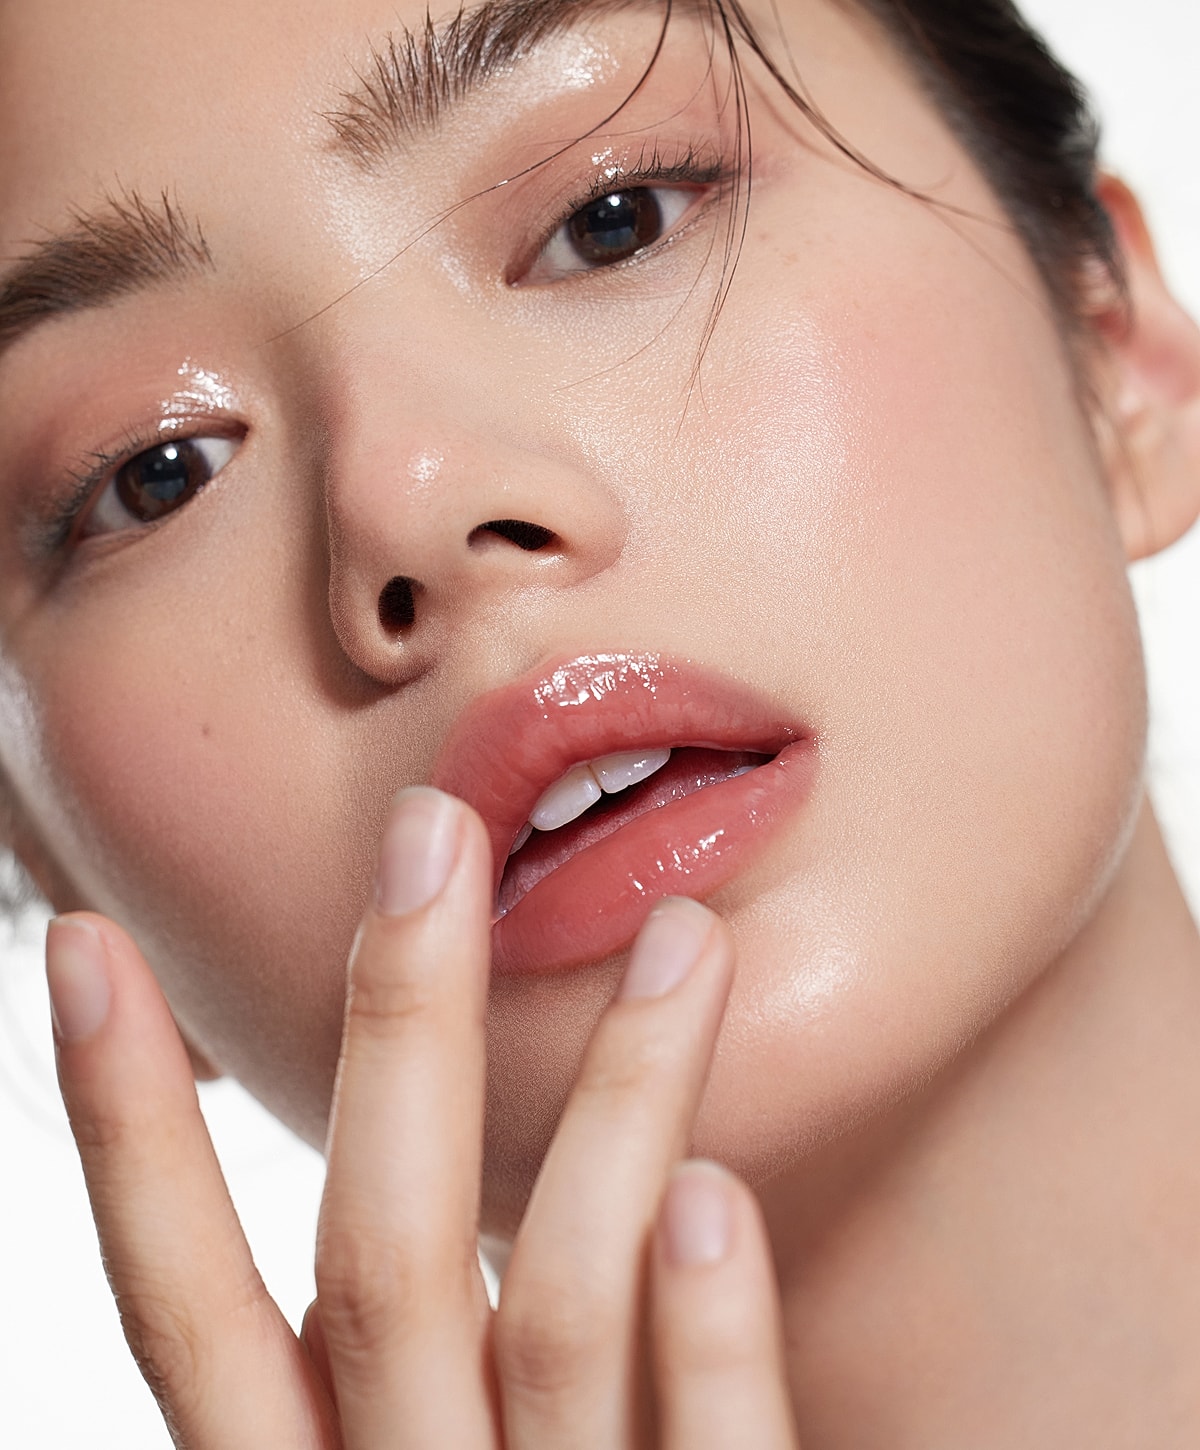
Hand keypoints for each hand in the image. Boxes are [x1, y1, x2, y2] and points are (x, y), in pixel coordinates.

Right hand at [46, 786, 799, 1446]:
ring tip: (688, 936)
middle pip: (382, 1259)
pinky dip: (707, 1338)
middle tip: (432, 831)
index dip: (122, 1125)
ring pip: (561, 1316)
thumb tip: (379, 1173)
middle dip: (396, 1028)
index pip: (187, 1301)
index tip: (80, 947)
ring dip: (620, 1106)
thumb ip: (389, 1368)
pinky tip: (719, 1188)